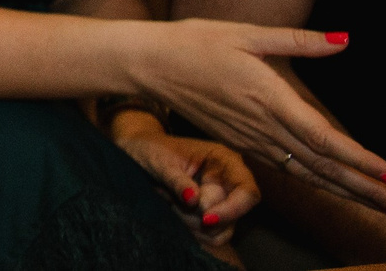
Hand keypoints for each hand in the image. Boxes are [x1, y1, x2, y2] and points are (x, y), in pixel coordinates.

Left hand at [110, 116, 258, 245]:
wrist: (137, 153)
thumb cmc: (150, 149)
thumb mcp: (160, 161)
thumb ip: (177, 181)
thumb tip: (195, 201)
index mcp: (224, 161)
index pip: (247, 192)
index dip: (232, 210)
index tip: (205, 219)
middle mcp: (228, 182)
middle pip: (232, 216)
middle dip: (198, 215)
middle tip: (169, 199)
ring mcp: (220, 201)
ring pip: (220, 230)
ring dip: (191, 222)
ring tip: (168, 201)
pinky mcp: (209, 215)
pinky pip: (210, 236)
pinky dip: (190, 230)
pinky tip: (172, 210)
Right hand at [135, 21, 385, 209]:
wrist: (148, 64)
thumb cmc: (195, 42)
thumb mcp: (246, 33)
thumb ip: (299, 40)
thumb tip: (345, 39)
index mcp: (268, 98)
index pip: (323, 138)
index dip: (359, 159)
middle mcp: (263, 126)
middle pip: (322, 166)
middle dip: (363, 188)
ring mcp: (252, 139)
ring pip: (308, 173)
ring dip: (346, 190)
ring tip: (378, 202)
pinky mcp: (243, 142)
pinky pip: (288, 169)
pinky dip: (319, 182)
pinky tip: (336, 186)